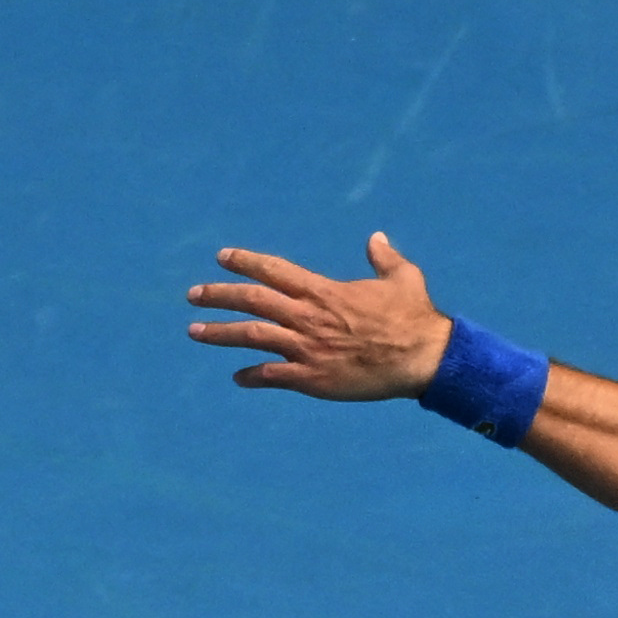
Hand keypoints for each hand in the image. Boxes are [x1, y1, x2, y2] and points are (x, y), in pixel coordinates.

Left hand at [184, 231, 453, 399]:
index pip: (273, 270)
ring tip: (195, 332)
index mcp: (323, 291)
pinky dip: (252, 376)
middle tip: (194, 295)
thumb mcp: (403, 277)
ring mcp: (308, 348)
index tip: (223, 258)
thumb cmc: (416, 317)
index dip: (245, 262)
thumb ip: (384, 257)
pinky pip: (273, 376)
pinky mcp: (314, 378)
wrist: (423, 358)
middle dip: (218, 295)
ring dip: (220, 332)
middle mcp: (308, 317)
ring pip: (252, 336)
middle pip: (252, 300)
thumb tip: (376, 238)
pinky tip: (237, 377)